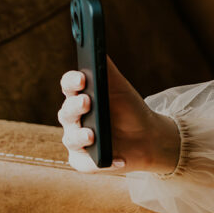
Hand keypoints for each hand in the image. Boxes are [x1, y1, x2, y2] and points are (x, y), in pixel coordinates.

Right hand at [58, 56, 180, 174]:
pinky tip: (118, 159)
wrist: (147, 137)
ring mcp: (77, 141)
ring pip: (71, 138)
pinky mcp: (85, 162)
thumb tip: (98, 48)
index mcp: (81, 96)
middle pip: (66, 111)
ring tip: (93, 136)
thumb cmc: (129, 109)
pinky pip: (87, 164)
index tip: (83, 78)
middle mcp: (74, 119)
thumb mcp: (120, 88)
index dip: (72, 81)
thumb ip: (107, 69)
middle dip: (75, 106)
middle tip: (87, 101)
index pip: (69, 86)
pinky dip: (101, 162)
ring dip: (81, 136)